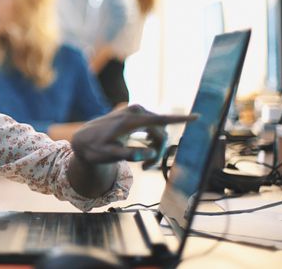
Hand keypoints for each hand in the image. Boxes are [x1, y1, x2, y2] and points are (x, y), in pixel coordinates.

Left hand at [70, 105, 196, 168]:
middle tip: (147, 169)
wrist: (83, 140)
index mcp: (131, 120)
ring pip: (159, 133)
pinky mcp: (136, 115)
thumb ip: (129, 154)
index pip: (160, 119)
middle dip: (159, 152)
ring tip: (143, 166)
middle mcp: (136, 112)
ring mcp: (136, 112)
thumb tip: (150, 154)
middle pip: (162, 133)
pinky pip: (153, 129)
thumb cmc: (95, 149)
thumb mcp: (110, 155)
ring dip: (156, 149)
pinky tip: (143, 154)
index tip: (198, 117)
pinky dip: (152, 143)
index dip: (180, 119)